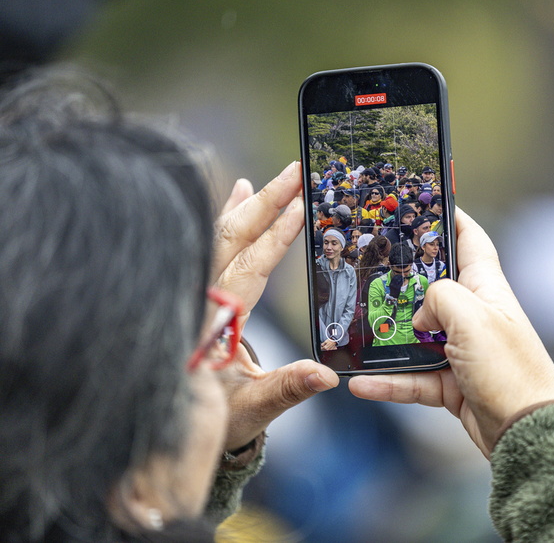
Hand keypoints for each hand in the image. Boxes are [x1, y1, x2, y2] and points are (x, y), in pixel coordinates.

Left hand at [212, 162, 338, 450]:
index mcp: (213, 322)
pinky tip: (238, 194)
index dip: (277, 236)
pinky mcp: (194, 289)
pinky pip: (206, 245)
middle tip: (294, 173)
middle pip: (230, 240)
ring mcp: (192, 291)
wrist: (177, 427)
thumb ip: (289, 388)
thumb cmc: (219, 416)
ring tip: (269, 178)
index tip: (302, 206)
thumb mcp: (254, 408)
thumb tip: (327, 374)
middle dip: (265, 203)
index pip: (249, 267)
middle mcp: (198, 298)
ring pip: (215, 237)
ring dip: (246, 206)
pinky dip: (224, 218)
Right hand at [348, 208, 553, 457]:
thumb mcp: (472, 318)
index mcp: (487, 289)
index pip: (470, 240)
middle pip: (432, 286)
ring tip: (356, 333)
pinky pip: (412, 377)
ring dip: (387, 337)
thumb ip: (439, 298)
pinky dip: (388, 381)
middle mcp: (474, 315)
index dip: (451, 217)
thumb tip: (420, 315)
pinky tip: (362, 383)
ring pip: (415, 335)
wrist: (527, 435)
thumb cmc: (510, 372)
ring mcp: (462, 350)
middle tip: (371, 268)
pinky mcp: (452, 383)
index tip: (427, 200)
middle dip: (403, 279)